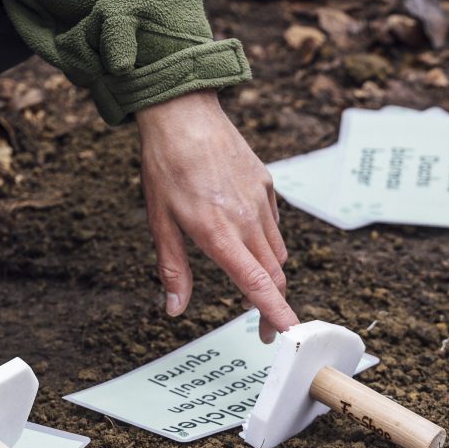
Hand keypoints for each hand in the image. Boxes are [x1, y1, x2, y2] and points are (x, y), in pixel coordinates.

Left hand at [137, 90, 296, 338]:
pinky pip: (274, 224)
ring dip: (269, 272)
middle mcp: (246, 221)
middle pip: (274, 275)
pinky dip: (266, 240)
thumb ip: (173, 269)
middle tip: (262, 326)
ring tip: (248, 277)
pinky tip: (246, 234)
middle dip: (273, 304)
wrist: (183, 112)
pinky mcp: (266, 185)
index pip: (257, 284)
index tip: (288, 334)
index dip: (275, 313)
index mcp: (218, 234)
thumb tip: (173, 308)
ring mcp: (261, 202)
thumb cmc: (165, 166)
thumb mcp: (160, 222)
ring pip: (277, 252)